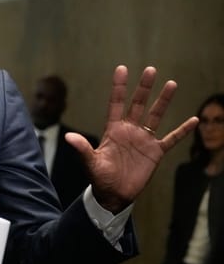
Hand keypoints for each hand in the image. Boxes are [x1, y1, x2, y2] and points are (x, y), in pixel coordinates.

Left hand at [65, 65, 197, 212]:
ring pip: (155, 116)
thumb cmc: (100, 178)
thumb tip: (69, 137)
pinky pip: (171, 139)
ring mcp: (143, 140)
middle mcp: (129, 130)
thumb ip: (82, 149)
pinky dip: (182, 131)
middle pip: (138, 104)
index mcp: (113, 130)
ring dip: (163, 101)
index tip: (121, 68)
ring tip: (171, 83)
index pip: (116, 103)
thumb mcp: (91, 162)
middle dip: (143, 87)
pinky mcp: (155, 152)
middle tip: (150, 69)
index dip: (119, 87)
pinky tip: (194, 120)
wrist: (114, 194)